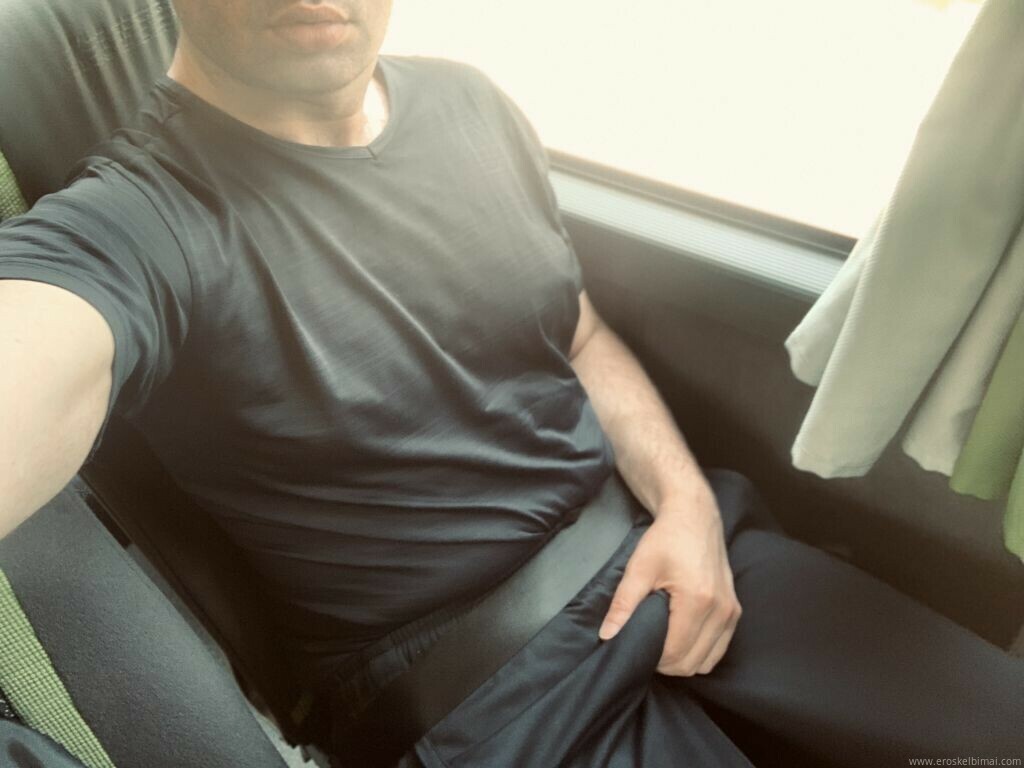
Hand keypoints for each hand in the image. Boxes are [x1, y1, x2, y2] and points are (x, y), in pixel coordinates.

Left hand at [597, 480, 740, 675]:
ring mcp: (731, 612)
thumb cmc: (665, 539)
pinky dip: (700, 652)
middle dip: (666, 663)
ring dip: (684, 660)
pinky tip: (682, 637)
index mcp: (698, 601)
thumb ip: (623, 604)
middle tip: (647, 645)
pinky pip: (719, 649)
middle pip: (692, 664)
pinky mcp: (735, 611)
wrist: (694, 516)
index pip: (675, 654)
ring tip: (663, 642)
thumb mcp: (639, 568)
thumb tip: (606, 636)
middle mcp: (721, 611)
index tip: (637, 646)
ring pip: (707, 662)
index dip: (652, 658)